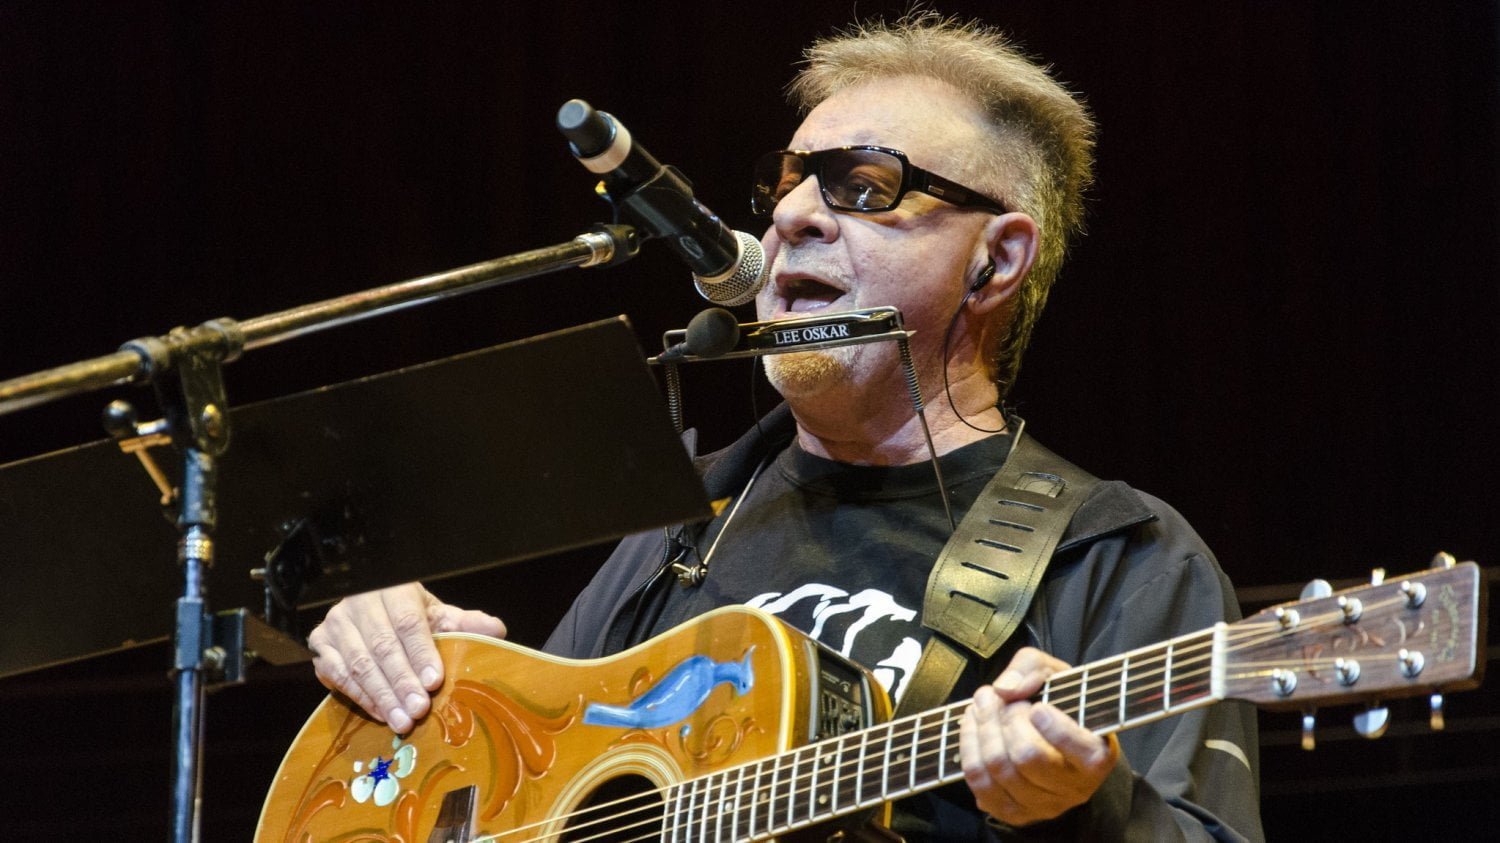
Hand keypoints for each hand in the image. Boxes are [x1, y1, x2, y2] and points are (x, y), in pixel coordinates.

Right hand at [307, 582, 505, 732]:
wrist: (370, 610)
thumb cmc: (408, 615)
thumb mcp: (436, 614)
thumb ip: (464, 623)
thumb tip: (497, 630)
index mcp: (392, 588)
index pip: (407, 622)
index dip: (421, 653)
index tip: (435, 681)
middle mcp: (358, 603)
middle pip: (382, 646)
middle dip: (402, 681)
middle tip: (419, 710)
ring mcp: (335, 624)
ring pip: (358, 664)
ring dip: (382, 696)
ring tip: (403, 721)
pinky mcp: (320, 646)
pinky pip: (338, 676)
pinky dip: (361, 698)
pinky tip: (382, 714)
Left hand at [959, 647, 1118, 826]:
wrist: (1056, 739)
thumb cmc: (1059, 704)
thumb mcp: (1056, 673)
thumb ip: (1032, 668)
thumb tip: (1005, 689)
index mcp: (1096, 756)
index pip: (1077, 750)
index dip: (1055, 728)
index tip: (1037, 707)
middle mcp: (1075, 788)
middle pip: (1027, 756)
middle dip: (1004, 717)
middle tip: (997, 696)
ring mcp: (1044, 805)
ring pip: (998, 769)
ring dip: (981, 728)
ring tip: (982, 703)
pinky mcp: (1015, 813)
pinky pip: (979, 784)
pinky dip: (969, 748)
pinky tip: (973, 727)